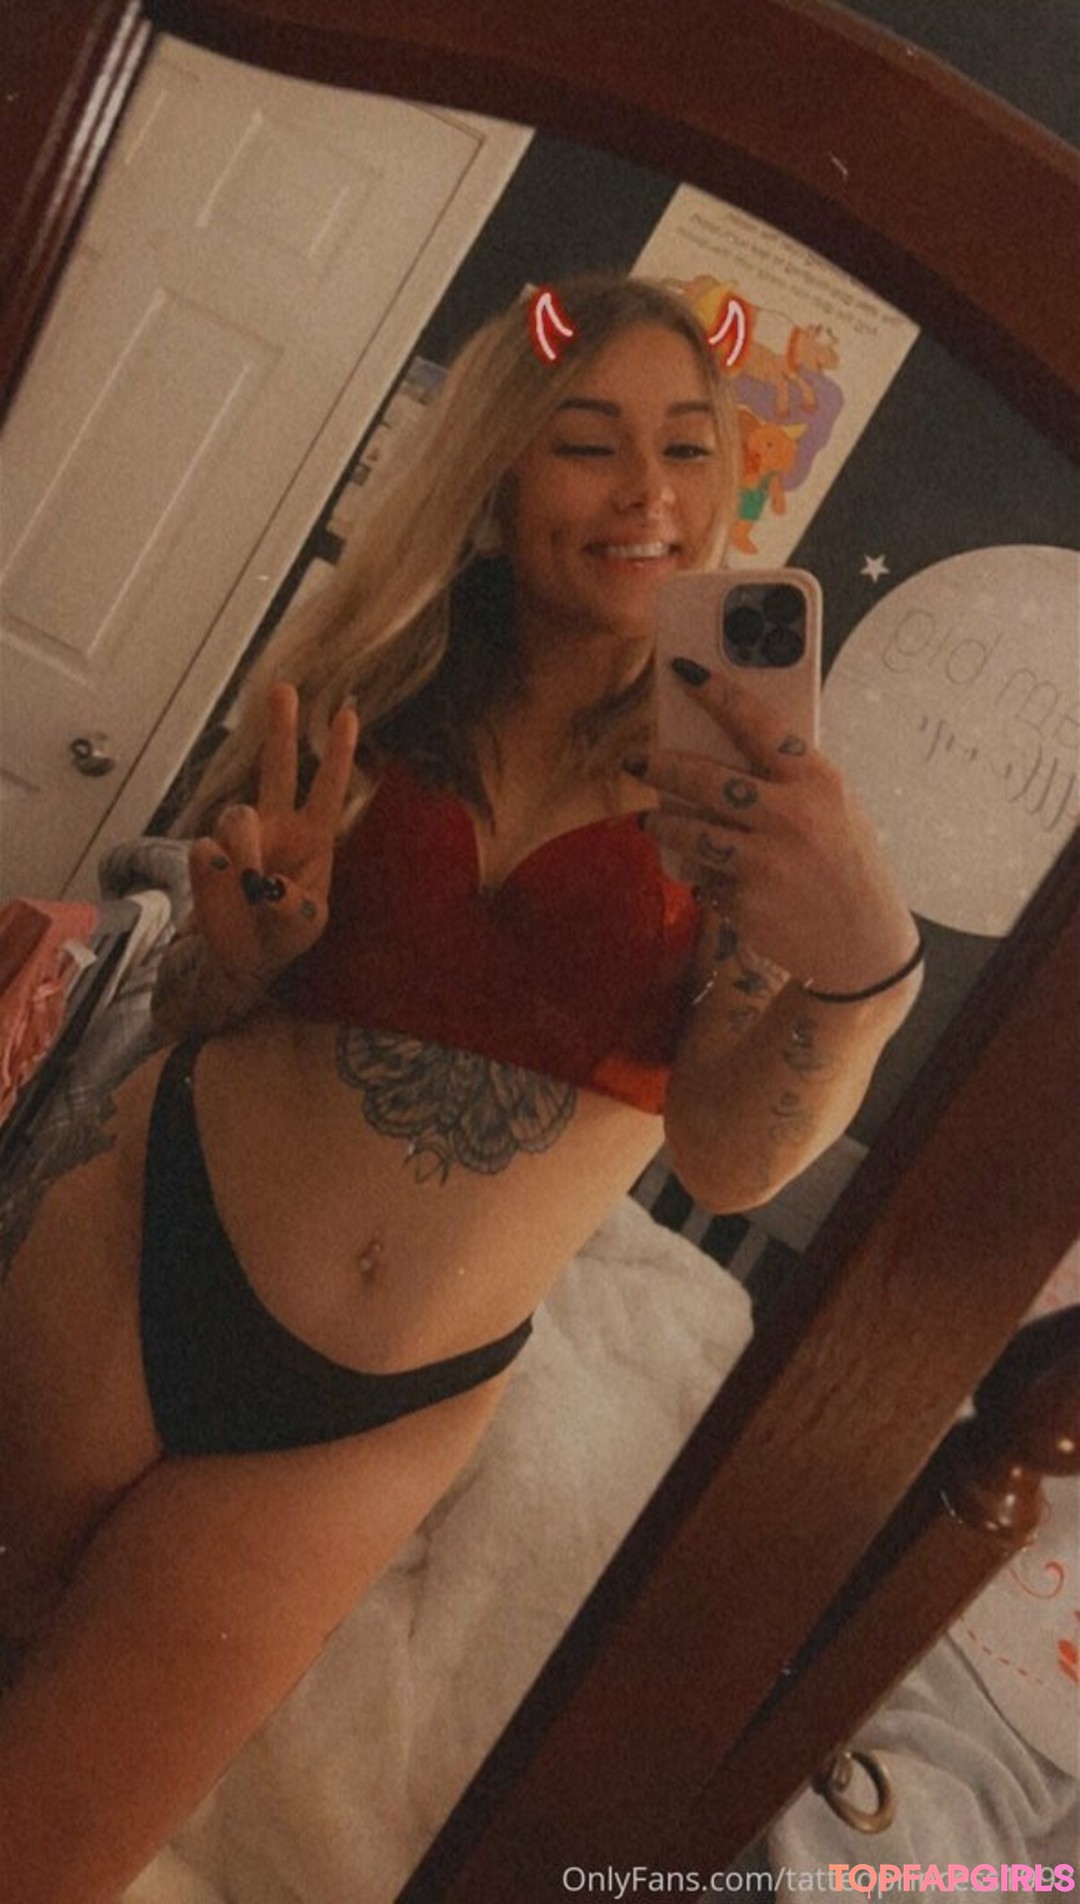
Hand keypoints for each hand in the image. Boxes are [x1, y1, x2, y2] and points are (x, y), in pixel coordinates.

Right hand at [188, 683, 359, 984]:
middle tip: (285, 688)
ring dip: (246, 851)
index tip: (348, 713)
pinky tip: (227, 896)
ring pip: (236, 818)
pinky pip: (206, 851)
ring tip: (250, 887)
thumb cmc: (281, 934)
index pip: (328, 790)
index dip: (338, 754)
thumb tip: (263, 884)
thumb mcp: (303, 927)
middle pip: (277, 767)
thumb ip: (291, 908)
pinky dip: (218, 875)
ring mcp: (237, 836)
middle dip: (280, 728)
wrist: (237, 957)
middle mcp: (274, 825)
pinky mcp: (205, 854)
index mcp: (311, 838)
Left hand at [639, 663, 918, 993]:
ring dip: (663, 823)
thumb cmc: (846, 865)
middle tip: (635, 760)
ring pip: (689, 831)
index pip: (757, 724)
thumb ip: (789, 783)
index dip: (716, 693)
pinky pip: (704, 877)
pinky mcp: (744, 901)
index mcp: (817, 782)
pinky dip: (702, 875)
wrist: (862, 946)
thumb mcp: (834, 811)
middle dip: (660, 766)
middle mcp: (789, 817)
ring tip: (653, 820)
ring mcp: (764, 862)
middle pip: (704, 779)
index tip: (683, 670)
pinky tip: (715, 878)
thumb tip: (723, 749)